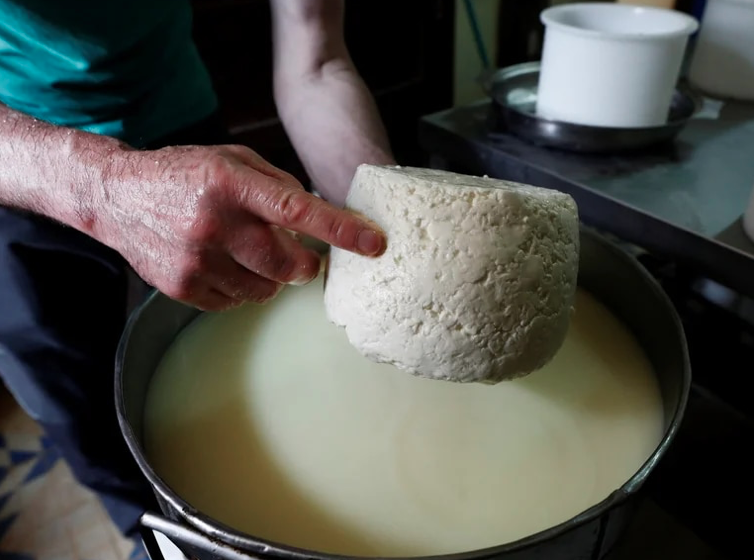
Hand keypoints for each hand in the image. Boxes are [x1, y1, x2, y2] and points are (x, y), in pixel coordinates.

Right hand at [96, 144, 384, 310]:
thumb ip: (277, 185)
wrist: (117, 197)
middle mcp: (215, 223)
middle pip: (288, 265)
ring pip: (264, 289)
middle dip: (303, 265)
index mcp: (232, 183)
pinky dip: (240, 286)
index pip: (298, 211)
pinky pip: (235, 301)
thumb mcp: (231, 160)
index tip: (374, 243)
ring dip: (269, 276)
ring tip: (244, 252)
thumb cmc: (184, 174)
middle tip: (295, 253)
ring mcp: (196, 260)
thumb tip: (316, 219)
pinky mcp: (182, 287)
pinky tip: (221, 263)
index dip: (340, 230)